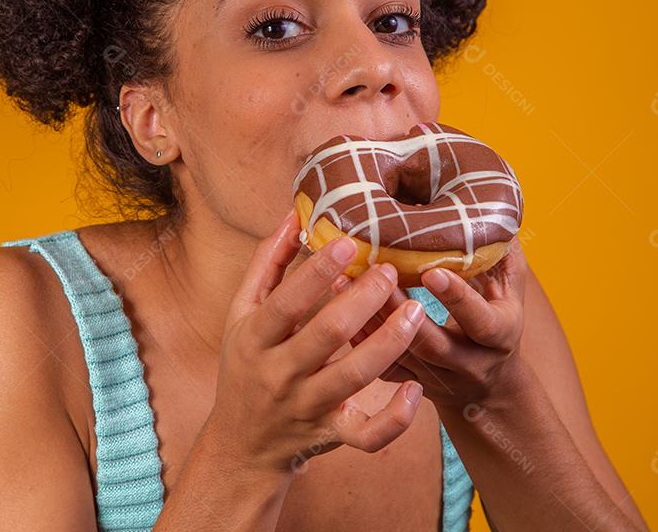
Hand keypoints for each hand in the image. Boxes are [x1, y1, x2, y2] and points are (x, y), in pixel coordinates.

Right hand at [205, 209, 429, 475]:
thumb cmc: (245, 364)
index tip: (348, 243)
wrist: (242, 443)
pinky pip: (367, 435)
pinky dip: (395, 419)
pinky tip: (416, 389)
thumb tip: (292, 215)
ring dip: (389, 342)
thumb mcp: (241, 313)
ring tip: (415, 309)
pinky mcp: (332, 433)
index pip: (285, 303)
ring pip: (354, 377)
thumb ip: (267, 264)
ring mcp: (307, 406)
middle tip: (391, 270)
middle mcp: (279, 374)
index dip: (316, 273)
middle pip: (326, 335)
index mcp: (254, 339)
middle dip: (363, 300)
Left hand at [349, 238, 530, 410]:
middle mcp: (466, 362)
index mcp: (497, 337)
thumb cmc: (499, 326)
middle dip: (397, 309)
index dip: (456, 297)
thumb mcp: (511, 296)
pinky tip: (334, 310)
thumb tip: (497, 216)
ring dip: (368, 319)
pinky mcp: (408, 383)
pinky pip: (379, 366)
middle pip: (429, 342)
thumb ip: (504, 260)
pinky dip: (356, 340)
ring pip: (398, 355)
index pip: (478, 320)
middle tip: (374, 271)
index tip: (430, 271)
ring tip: (342, 280)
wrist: (489, 389)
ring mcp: (435, 378)